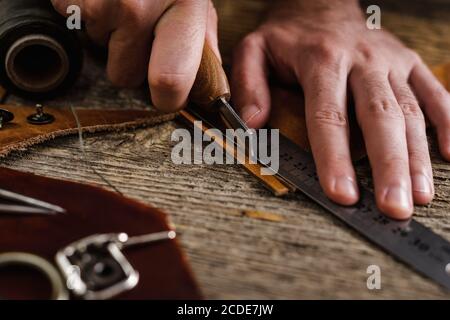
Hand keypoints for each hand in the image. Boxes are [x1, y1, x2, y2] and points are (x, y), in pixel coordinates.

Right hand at [51, 0, 219, 111]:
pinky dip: (87, 14)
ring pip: (98, 51)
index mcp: (181, 5)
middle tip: (139, 31)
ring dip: (109, 35)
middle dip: (131, 62)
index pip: (170, 81)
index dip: (167, 98)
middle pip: (124, 75)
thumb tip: (208, 86)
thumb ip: (203, 41)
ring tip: (122, 1)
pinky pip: (75, 26)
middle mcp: (137, 5)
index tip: (168, 94)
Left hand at [231, 0, 449, 218]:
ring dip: (417, 156)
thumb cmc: (288, 35)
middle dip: (388, 165)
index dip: (335, 157)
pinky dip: (447, 122)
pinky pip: (434, 92)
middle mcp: (362, 61)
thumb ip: (249, 85)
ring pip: (410, 111)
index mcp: (322, 61)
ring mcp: (390, 62)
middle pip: (379, 117)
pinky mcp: (409, 63)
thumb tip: (251, 125)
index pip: (328, 116)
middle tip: (394, 207)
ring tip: (418, 195)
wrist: (322, 4)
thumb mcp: (254, 49)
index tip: (342, 194)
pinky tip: (449, 154)